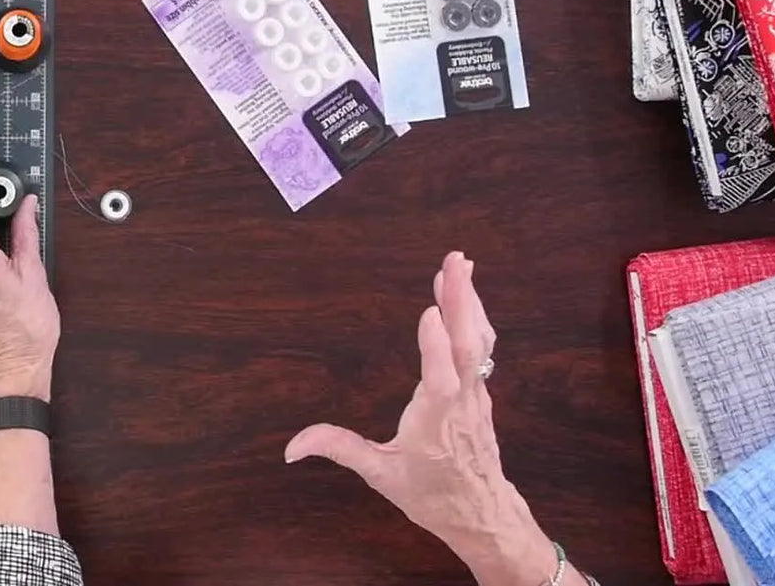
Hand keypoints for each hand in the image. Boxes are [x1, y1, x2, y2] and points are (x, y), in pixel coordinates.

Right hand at [285, 253, 561, 585]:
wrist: (483, 514)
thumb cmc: (433, 495)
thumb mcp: (381, 475)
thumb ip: (340, 449)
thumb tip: (291, 447)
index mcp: (435, 423)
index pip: (440, 381)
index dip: (436, 348)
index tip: (429, 310)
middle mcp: (461, 402)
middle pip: (467, 347)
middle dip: (460, 301)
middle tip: (453, 261)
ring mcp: (476, 393)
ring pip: (479, 342)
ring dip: (469, 301)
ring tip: (460, 263)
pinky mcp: (480, 390)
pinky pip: (481, 348)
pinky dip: (472, 316)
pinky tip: (464, 295)